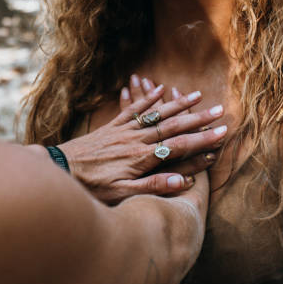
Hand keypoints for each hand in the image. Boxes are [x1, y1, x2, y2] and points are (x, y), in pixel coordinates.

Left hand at [58, 82, 225, 203]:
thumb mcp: (122, 194)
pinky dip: (147, 98)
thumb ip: (153, 186)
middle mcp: (136, 139)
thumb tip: (183, 181)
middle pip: (172, 126)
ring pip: (155, 113)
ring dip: (177, 104)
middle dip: (198, 118)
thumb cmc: (91, 187)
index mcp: (142, 157)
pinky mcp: (111, 126)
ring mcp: (123, 130)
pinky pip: (133, 109)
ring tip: (196, 95)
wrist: (60, 170)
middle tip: (219, 110)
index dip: (202, 140)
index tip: (222, 133)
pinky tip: (158, 88)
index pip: (179, 146)